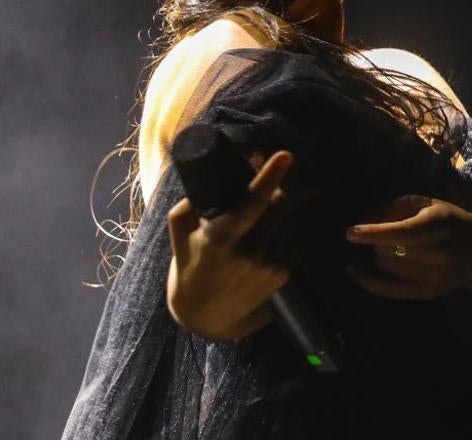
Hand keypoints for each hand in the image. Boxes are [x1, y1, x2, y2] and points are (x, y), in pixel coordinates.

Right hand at [166, 150, 294, 340]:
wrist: (205, 316)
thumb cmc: (189, 264)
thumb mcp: (180, 230)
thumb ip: (194, 200)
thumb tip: (223, 174)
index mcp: (220, 239)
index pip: (251, 202)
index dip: (270, 177)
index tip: (286, 155)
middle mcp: (248, 253)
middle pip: (279, 205)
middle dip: (277, 188)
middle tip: (269, 182)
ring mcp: (268, 265)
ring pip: (288, 221)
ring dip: (280, 210)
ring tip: (262, 214)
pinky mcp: (283, 275)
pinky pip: (291, 239)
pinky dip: (282, 230)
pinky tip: (266, 236)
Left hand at [343, 195, 471, 299]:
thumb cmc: (447, 221)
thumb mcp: (427, 203)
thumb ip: (396, 207)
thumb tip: (365, 221)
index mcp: (439, 224)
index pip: (403, 232)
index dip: (374, 233)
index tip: (350, 232)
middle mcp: (439, 253)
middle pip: (390, 251)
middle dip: (376, 242)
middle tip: (377, 235)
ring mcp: (435, 276)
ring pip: (387, 267)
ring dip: (377, 256)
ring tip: (383, 248)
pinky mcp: (429, 292)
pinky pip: (391, 290)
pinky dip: (369, 281)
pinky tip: (355, 271)